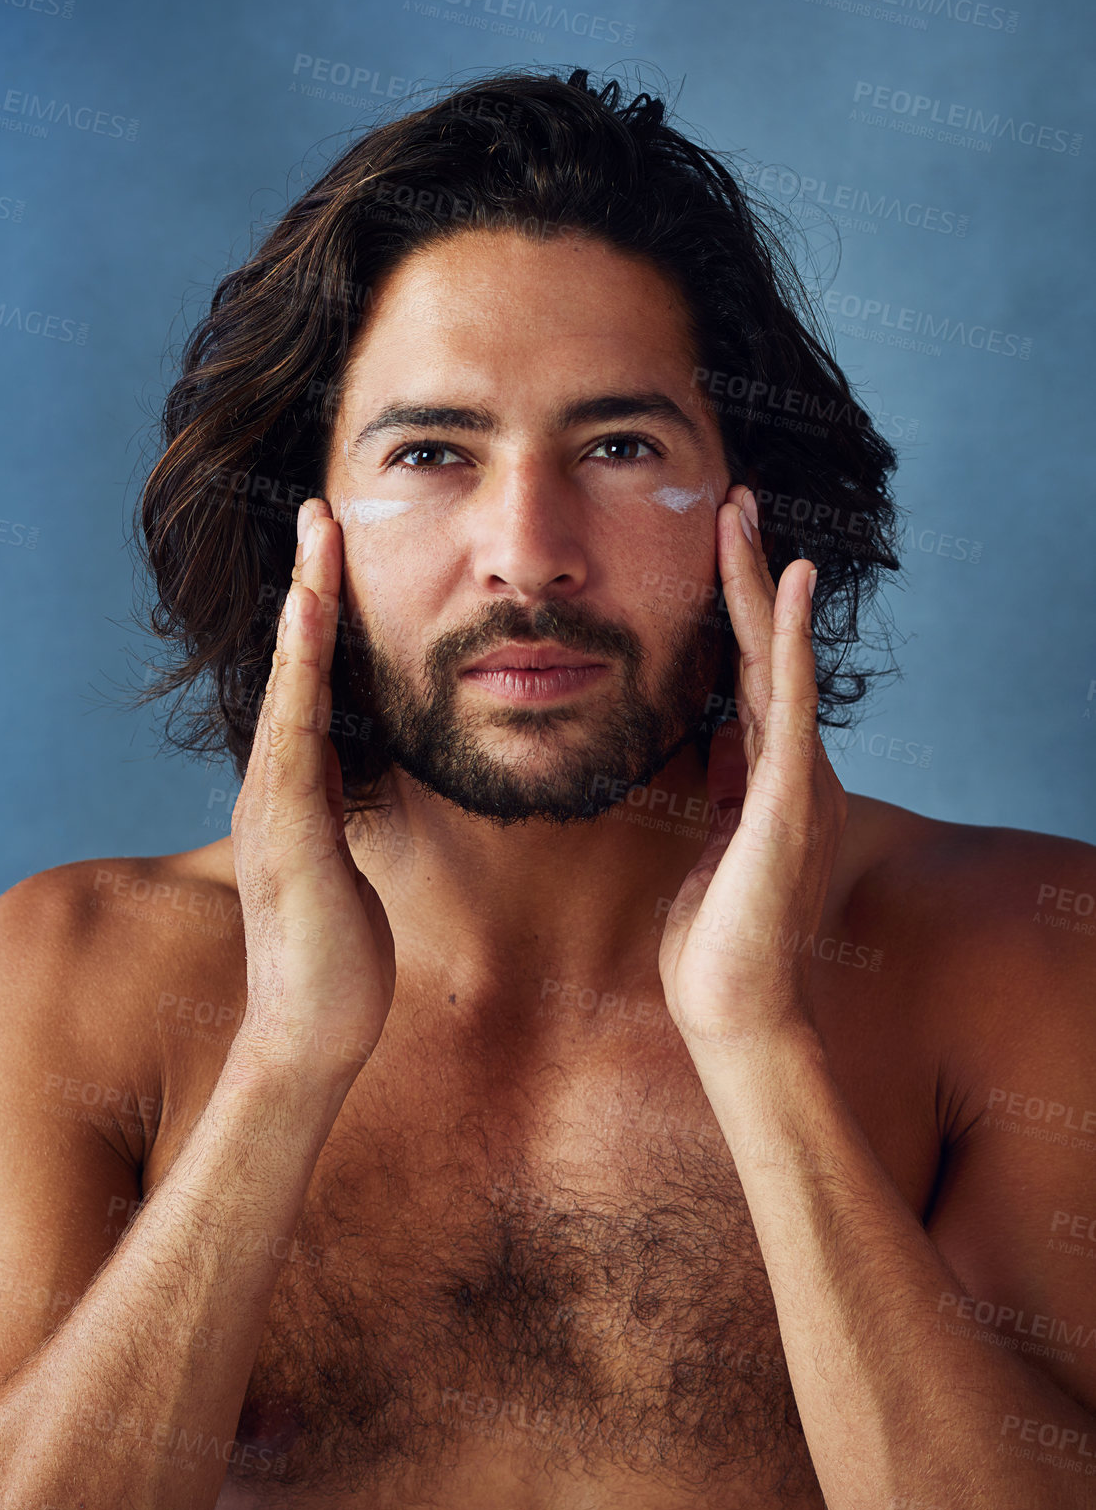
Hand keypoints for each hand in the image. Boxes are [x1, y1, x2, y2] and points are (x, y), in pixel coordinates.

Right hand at [230, 497, 395, 1084]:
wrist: (311, 1034)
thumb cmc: (339, 953)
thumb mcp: (350, 859)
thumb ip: (349, 807)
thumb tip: (364, 767)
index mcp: (295, 790)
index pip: (311, 684)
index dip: (321, 613)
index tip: (336, 547)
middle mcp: (273, 787)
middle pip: (292, 667)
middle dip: (308, 584)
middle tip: (322, 506)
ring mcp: (273, 809)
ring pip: (290, 689)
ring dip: (304, 610)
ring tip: (318, 538)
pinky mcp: (287, 837)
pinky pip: (295, 739)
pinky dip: (300, 676)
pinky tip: (313, 623)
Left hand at [657, 485, 846, 1055]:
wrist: (733, 1009)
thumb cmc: (714, 938)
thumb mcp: (710, 842)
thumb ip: (720, 787)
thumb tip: (711, 737)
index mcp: (772, 778)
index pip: (748, 676)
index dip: (734, 612)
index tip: (716, 549)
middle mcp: (795, 767)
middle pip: (765, 653)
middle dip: (747, 576)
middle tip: (731, 500)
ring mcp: (800, 779)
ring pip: (779, 661)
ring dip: (760, 585)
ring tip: (745, 514)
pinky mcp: (792, 798)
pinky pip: (792, 702)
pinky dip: (790, 638)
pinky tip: (790, 582)